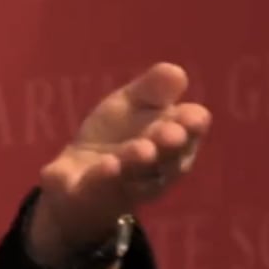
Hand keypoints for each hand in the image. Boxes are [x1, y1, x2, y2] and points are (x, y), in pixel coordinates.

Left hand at [26, 62, 212, 264]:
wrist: (77, 181)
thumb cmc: (117, 134)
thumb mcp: (132, 104)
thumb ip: (152, 90)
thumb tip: (176, 71)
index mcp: (171, 142)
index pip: (188, 131)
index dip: (190, 124)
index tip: (191, 115)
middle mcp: (153, 170)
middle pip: (166, 159)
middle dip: (167, 145)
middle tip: (171, 133)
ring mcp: (120, 187)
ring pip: (132, 177)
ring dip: (136, 163)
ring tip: (140, 149)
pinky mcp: (86, 196)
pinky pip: (95, 190)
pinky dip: (102, 179)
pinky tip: (106, 165)